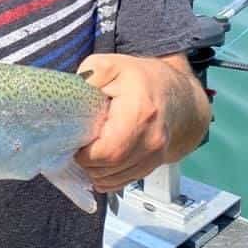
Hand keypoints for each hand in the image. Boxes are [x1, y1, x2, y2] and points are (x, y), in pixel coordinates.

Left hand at [74, 54, 175, 193]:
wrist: (177, 94)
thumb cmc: (141, 79)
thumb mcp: (110, 65)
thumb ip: (88, 77)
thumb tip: (70, 97)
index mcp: (139, 113)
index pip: (107, 152)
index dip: (84, 154)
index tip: (75, 140)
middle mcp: (151, 140)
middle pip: (108, 168)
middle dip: (86, 162)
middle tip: (78, 144)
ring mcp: (155, 156)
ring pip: (113, 179)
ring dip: (94, 171)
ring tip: (88, 150)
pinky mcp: (152, 166)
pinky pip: (122, 182)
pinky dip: (106, 176)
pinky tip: (100, 160)